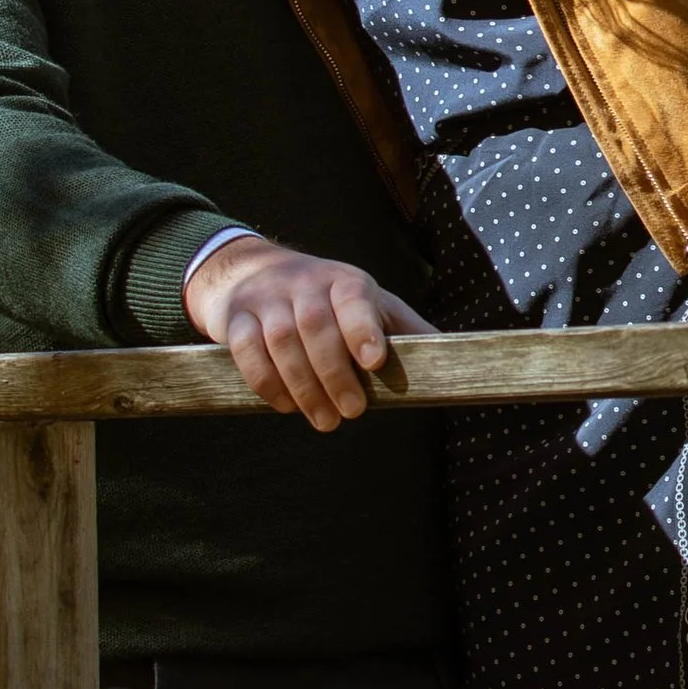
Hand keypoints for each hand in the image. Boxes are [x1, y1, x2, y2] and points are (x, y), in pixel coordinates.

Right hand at [182, 237, 436, 429]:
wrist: (247, 269)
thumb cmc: (322, 296)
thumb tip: (453, 357)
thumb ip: (403, 328)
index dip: (363, 328)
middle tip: (351, 412)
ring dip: (303, 385)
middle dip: (334, 373)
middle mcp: (304, 284)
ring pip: (281, 340)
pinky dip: (266, 381)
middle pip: (316, 325)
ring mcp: (266, 299)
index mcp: (345, 281)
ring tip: (323, 419)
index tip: (374, 361)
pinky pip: (246, 350)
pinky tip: (285, 404)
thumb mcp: (366, 301)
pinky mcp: (235, 318)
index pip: (354, 299)